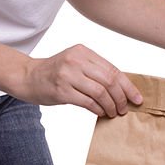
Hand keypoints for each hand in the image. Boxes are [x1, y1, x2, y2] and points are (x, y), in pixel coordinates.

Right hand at [20, 45, 142, 116]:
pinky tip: (101, 113)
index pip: (112, 69)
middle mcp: (75, 60)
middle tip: (124, 108)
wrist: (27, 77)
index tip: (137, 98)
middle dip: (121, 97)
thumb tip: (123, 88)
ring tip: (113, 112)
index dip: (127, 86)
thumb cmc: (55, 72)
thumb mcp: (75, 63)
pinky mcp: (61, 90)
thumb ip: (95, 71)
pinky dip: (98, 109)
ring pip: (100, 92)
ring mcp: (67, 75)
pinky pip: (87, 102)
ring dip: (110, 105)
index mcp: (82, 51)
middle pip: (109, 80)